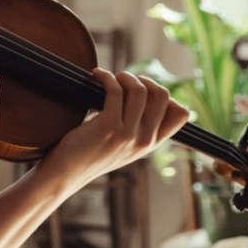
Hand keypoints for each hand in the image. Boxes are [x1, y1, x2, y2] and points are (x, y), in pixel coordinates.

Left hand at [43, 70, 188, 188]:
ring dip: (125, 76)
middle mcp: (145, 141)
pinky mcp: (108, 127)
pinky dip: (107, 77)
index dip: (164, 95)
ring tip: (111, 77)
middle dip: (144, 79)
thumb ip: (138, 125)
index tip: (143, 89)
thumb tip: (144, 88)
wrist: (66, 172)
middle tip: (124, 80)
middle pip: (162, 95)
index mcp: (151, 144)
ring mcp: (128, 135)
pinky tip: (97, 75)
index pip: (181, 114)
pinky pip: (116, 91)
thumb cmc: (90, 152)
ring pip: (140, 90)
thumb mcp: (123, 143)